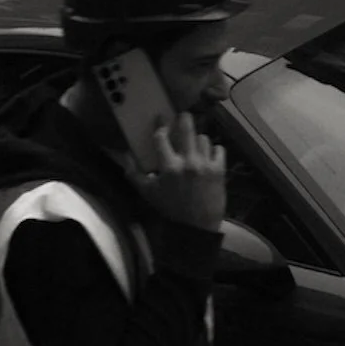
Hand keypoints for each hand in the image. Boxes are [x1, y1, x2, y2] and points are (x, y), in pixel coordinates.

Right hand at [144, 113, 225, 231]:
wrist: (196, 228)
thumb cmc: (171, 209)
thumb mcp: (148, 194)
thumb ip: (134, 174)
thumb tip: (125, 156)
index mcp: (169, 166)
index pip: (162, 136)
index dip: (160, 125)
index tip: (160, 118)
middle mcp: (187, 161)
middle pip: (186, 126)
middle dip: (183, 118)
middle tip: (182, 118)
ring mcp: (205, 164)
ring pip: (203, 138)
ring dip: (198, 140)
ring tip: (195, 146)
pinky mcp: (219, 170)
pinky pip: (218, 149)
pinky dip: (214, 151)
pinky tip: (209, 156)